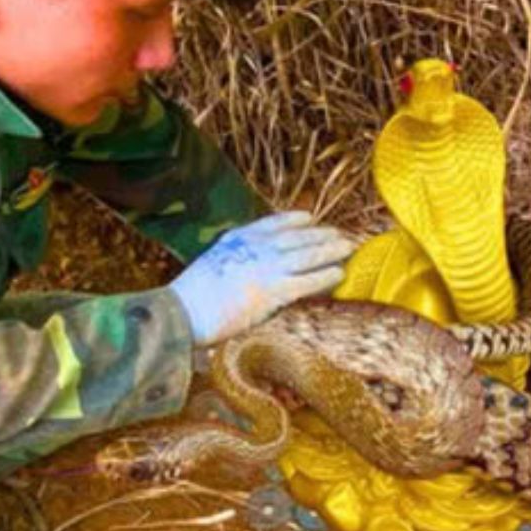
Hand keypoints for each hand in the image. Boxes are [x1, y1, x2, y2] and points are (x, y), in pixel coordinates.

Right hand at [170, 211, 354, 344]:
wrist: (182, 312)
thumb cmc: (190, 298)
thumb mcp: (212, 266)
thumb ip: (232, 262)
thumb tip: (248, 270)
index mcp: (237, 239)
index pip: (274, 223)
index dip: (295, 220)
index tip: (311, 218)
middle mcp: (255, 248)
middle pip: (298, 237)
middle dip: (322, 235)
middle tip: (342, 235)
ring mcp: (266, 268)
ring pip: (308, 255)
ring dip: (331, 250)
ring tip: (349, 249)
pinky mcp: (272, 291)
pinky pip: (307, 281)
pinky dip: (326, 276)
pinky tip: (339, 274)